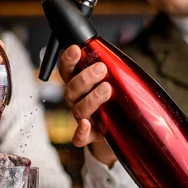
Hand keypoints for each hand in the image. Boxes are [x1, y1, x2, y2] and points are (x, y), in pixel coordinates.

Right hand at [59, 45, 115, 165]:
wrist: (120, 126)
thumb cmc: (115, 97)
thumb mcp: (113, 78)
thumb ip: (111, 67)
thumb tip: (115, 55)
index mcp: (78, 83)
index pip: (67, 70)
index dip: (68, 60)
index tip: (76, 49)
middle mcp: (76, 100)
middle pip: (71, 89)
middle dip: (85, 78)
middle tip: (101, 69)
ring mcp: (82, 118)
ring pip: (78, 109)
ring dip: (91, 98)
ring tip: (107, 88)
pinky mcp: (90, 135)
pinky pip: (79, 138)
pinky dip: (80, 132)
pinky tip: (85, 125)